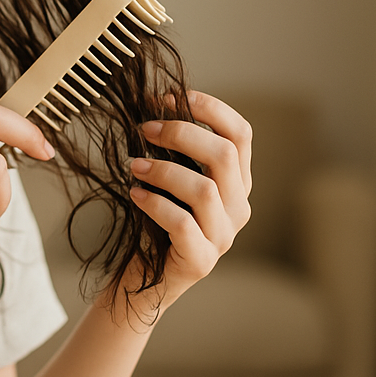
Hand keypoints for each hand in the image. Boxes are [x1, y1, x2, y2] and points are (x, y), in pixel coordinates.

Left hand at [126, 90, 251, 312]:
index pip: (241, 134)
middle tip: (145, 128)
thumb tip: (151, 105)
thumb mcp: (170, 179)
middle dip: (182, 133)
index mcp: (236, 182)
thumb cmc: (154, 220)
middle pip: (225, 155)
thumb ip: (174, 150)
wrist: (143, 279)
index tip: (170, 97)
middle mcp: (238, 207)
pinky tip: (135, 194)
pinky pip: (182, 224)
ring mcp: (223, 236)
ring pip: (205, 190)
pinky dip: (155, 204)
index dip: (210, 109)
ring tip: (134, 165)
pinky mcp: (201, 260)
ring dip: (164, 170)